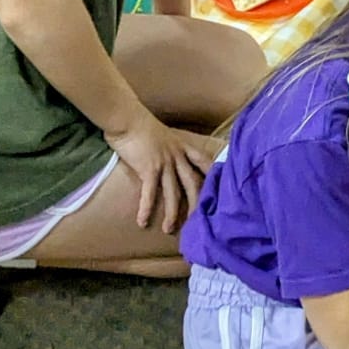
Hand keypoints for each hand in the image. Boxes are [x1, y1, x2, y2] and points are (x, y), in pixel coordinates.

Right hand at [106, 114, 219, 232]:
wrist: (127, 118)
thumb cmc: (141, 126)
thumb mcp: (164, 136)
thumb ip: (171, 148)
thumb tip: (171, 158)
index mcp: (183, 146)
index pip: (204, 162)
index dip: (213, 175)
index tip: (220, 190)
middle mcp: (178, 155)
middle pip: (193, 183)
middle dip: (196, 204)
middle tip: (197, 223)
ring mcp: (165, 162)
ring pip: (173, 193)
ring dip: (171, 213)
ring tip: (169, 230)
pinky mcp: (149, 168)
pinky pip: (150, 193)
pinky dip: (146, 208)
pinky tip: (142, 221)